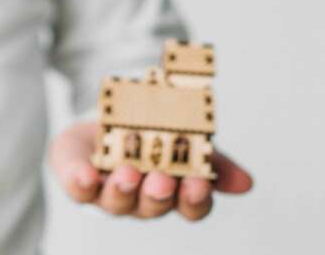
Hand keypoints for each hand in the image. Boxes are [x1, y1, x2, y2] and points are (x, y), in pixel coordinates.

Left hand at [49, 121, 252, 219]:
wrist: (109, 117)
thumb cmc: (153, 134)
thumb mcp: (187, 139)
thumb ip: (213, 160)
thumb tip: (246, 184)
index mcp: (173, 193)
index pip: (190, 206)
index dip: (195, 199)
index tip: (198, 184)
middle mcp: (141, 199)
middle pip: (153, 207)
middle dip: (158, 194)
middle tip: (161, 180)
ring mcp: (108, 192)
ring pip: (116, 201)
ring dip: (123, 189)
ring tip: (127, 174)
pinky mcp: (78, 179)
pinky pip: (79, 188)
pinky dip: (81, 182)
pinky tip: (86, 174)